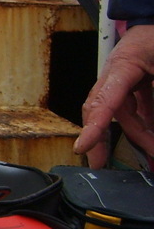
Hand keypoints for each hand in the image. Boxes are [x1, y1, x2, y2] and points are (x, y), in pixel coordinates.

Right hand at [75, 24, 153, 167]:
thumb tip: (152, 124)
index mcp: (124, 65)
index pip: (103, 101)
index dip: (94, 127)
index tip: (83, 148)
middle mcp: (118, 73)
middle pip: (102, 110)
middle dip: (101, 139)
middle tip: (99, 164)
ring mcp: (127, 76)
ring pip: (122, 112)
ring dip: (136, 135)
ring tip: (151, 154)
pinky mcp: (138, 78)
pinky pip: (137, 105)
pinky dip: (145, 122)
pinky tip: (152, 136)